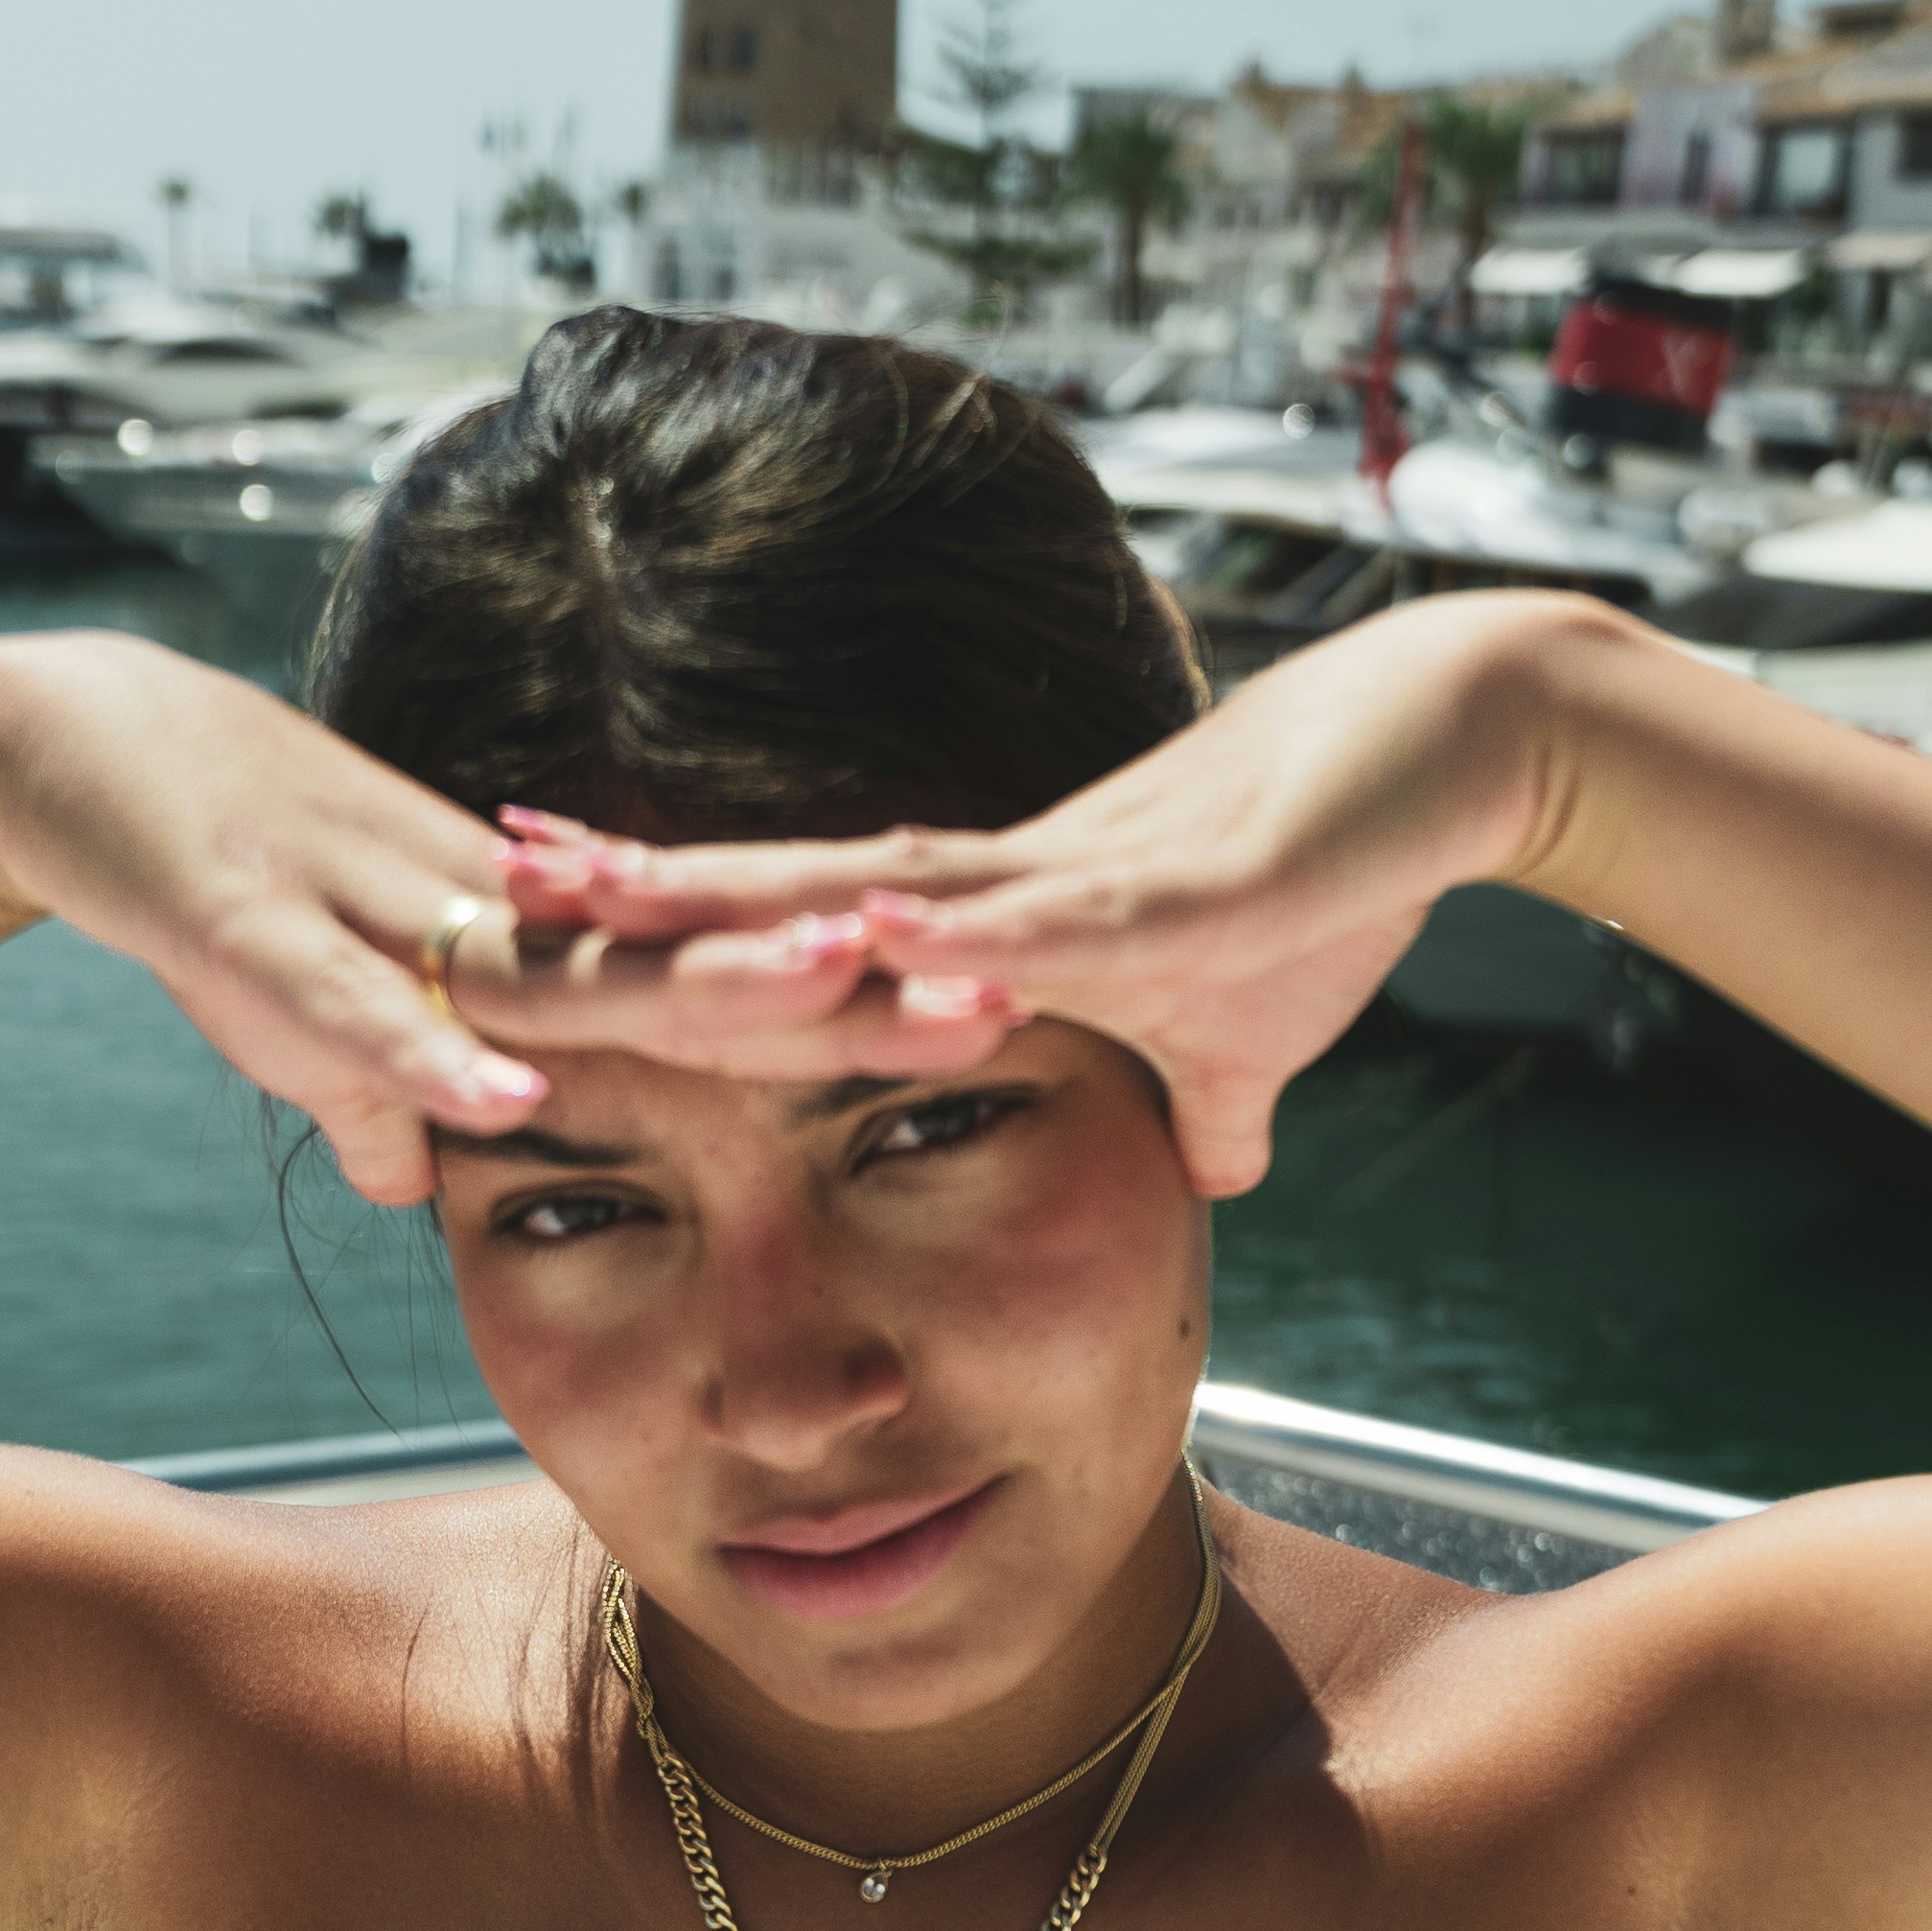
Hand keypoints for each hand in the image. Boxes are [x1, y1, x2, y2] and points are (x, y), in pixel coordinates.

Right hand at [0, 632, 1027, 1204]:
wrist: (67, 754)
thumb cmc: (217, 894)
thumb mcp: (322, 1032)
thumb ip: (388, 1099)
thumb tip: (418, 1182)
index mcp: (532, 950)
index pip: (732, 981)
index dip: (866, 1002)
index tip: (1009, 1015)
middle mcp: (489, 924)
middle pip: (702, 958)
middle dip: (851, 980)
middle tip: (1010, 986)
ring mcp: (385, 925)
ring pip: (573, 966)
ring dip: (699, 987)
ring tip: (836, 995)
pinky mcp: (266, 935)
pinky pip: (365, 1021)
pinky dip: (438, 1064)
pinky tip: (520, 1098)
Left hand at [490, 594, 1580, 1192]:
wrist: (1449, 755)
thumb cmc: (1339, 882)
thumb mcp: (1249, 1037)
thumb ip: (1207, 1106)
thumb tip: (1211, 1175)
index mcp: (992, 917)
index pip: (796, 925)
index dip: (676, 935)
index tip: (547, 940)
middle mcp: (995, 883)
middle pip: (781, 889)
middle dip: (638, 901)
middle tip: (482, 889)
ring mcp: (1067, 883)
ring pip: (862, 887)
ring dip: (738, 895)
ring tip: (600, 895)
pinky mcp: (1164, 900)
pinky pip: (1032, 927)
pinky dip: (941, 934)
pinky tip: (845, 931)